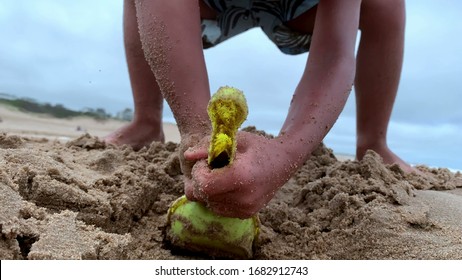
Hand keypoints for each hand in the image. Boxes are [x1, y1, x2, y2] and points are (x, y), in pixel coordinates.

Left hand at [183, 131, 299, 218]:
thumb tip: (186, 156)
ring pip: (210, 204)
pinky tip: (228, 184)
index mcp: (241, 176)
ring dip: (209, 190)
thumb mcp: (234, 139)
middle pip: (204, 195)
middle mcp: (244, 197)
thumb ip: (208, 146)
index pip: (204, 184)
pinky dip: (218, 197)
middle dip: (201, 180)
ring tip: (221, 175)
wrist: (284, 162)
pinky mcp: (247, 214)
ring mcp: (246, 209)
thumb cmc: (258, 146)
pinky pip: (220, 209)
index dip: (198, 172)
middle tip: (210, 167)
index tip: (206, 161)